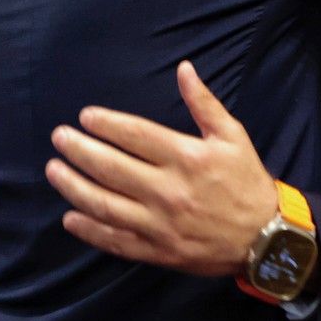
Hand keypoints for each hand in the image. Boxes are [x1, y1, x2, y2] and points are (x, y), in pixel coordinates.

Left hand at [46, 61, 278, 275]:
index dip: (106, 124)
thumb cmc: (247, 182)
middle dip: (79, 150)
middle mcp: (169, 190)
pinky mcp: (157, 251)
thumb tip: (184, 69)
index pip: (135, 136)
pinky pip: (115, 241)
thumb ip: (204, 103)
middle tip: (59, 138)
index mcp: (187, 158)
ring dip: (74, 187)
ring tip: (54, 171)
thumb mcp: (232, 136)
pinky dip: (90, 230)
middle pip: (112, 168)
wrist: (266, 239)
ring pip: (105, 205)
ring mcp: (160, 224)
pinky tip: (70, 217)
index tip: (84, 116)